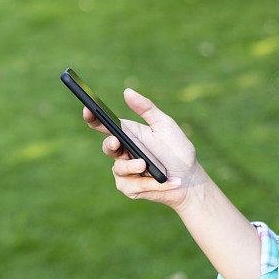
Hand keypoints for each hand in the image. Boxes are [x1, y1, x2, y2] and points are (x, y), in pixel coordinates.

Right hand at [83, 87, 202, 210]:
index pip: (104, 125)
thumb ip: (146, 109)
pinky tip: (165, 181)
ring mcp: (125, 172)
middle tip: (117, 142)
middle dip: (110, 145)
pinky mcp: (130, 188)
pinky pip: (132, 185)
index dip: (93, 117)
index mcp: (128, 134)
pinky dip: (150, 183)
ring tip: (146, 165)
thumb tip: (127, 91)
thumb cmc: (177, 150)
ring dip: (133, 167)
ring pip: (119, 168)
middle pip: (107, 147)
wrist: (189, 178)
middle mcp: (123, 153)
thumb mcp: (164, 125)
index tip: (88, 109)